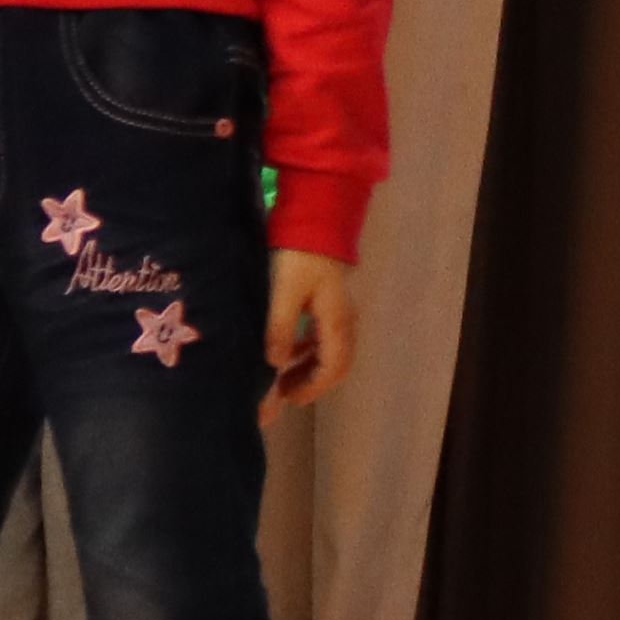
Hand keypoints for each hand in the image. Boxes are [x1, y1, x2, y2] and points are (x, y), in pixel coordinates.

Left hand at [265, 249, 359, 420]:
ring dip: (309, 369)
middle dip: (313, 383)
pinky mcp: (330, 304)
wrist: (315, 221)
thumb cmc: (300, 256)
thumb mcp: (285, 291)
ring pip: (330, 352)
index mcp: (336, 322)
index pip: (333, 367)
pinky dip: (308, 351)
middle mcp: (344, 321)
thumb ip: (281, 328)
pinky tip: (289, 351)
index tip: (289, 399)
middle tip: (285, 394)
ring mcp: (339, 312)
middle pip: (336, 364)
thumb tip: (275, 363)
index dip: (313, 388)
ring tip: (283, 378)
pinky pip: (324, 337)